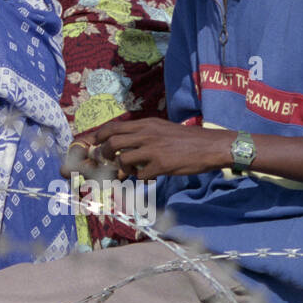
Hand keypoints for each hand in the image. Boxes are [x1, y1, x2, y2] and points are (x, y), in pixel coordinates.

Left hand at [91, 118, 230, 179]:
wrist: (210, 146)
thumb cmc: (185, 139)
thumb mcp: (161, 128)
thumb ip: (142, 135)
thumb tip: (123, 146)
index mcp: (145, 124)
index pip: (112, 127)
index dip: (98, 136)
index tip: (92, 144)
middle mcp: (146, 134)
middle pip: (112, 142)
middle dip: (104, 155)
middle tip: (108, 162)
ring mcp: (153, 149)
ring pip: (123, 159)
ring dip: (122, 168)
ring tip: (131, 170)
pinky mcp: (161, 165)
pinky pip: (141, 175)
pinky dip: (141, 178)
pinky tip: (149, 175)